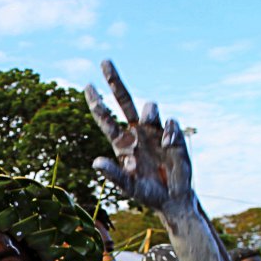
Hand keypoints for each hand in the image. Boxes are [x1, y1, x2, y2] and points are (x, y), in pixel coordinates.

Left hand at [85, 60, 192, 210]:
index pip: (106, 119)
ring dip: (149, 111)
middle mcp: (136, 133)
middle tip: (104, 61)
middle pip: (124, 101)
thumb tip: (95, 162)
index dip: (97, 104)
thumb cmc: (147, 193)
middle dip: (115, 81)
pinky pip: (170, 123)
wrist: (172, 199)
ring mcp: (154, 132)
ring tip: (150, 122)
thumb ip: (113, 175)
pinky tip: (169, 144)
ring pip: (149, 108)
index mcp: (121, 143)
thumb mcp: (128, 186)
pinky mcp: (173, 136)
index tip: (88, 86)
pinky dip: (170, 131)